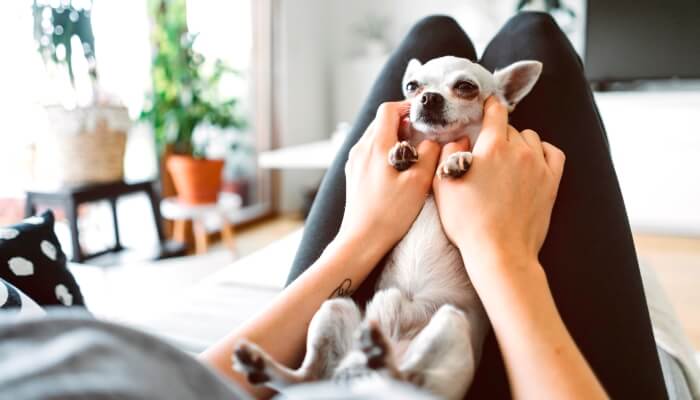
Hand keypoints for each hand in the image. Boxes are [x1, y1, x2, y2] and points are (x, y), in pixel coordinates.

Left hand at [338, 101, 440, 254]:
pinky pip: (369, 152)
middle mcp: (360, 149)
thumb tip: (433, 140)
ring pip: (374, 137)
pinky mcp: (353, 175)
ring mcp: (354, 162)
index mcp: (376, 145)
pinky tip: (397, 169)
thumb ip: (430, 153)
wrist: (362, 239)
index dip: (407, 107)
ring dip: (393, 138)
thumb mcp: (419, 181)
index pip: (388, 110)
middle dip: (403, 123)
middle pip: (381, 121)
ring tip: (412, 153)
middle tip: (422, 135)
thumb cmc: (390, 213)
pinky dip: (384, 151)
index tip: (424, 116)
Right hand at [433, 97, 564, 264]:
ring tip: (508, 160)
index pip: (495, 111)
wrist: (500, 251)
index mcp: (491, 146)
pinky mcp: (551, 182)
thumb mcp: (443, 185)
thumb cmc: (468, 222)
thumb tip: (460, 137)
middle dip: (498, 134)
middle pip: (510, 128)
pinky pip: (553, 153)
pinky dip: (543, 152)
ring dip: (520, 143)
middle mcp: (518, 150)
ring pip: (531, 139)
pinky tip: (533, 160)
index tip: (485, 106)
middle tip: (487, 151)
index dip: (488, 106)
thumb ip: (448, 153)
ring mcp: (538, 166)